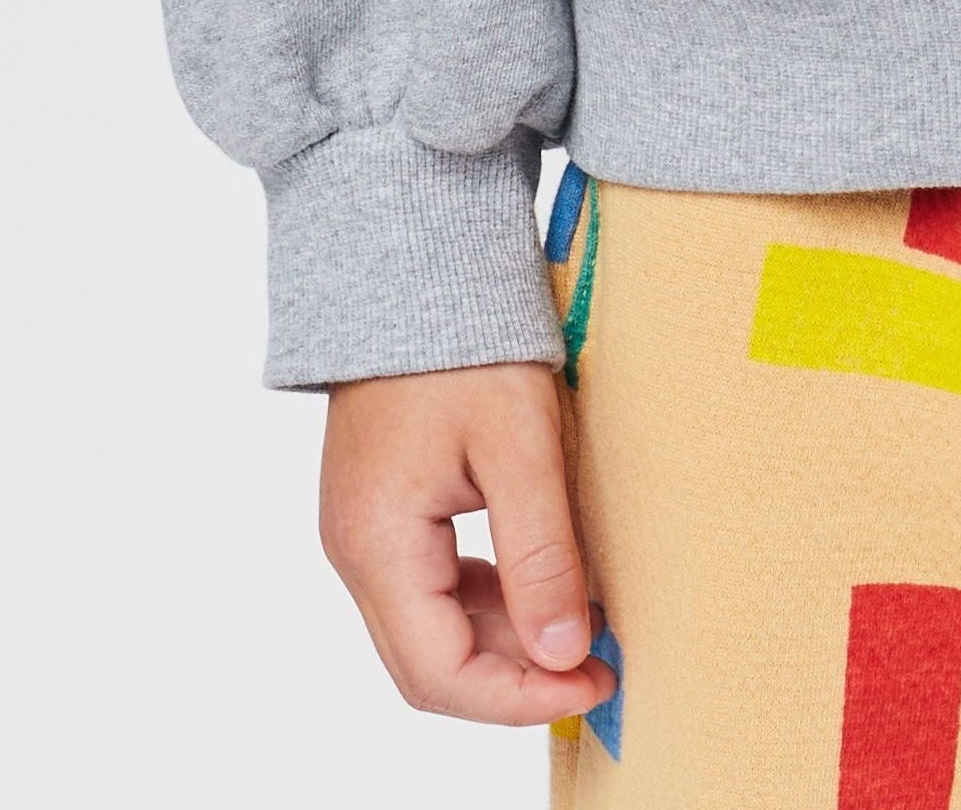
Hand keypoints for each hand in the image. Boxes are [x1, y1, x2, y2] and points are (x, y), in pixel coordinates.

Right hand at [317, 361, 611, 724]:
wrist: (417, 262)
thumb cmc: (466, 342)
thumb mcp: (519, 446)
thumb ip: (538, 556)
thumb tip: (564, 655)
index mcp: (378, 545)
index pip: (439, 674)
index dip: (520, 698)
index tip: (595, 682)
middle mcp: (357, 550)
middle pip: (431, 662)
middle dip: (518, 678)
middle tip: (603, 664)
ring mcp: (366, 529)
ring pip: (432, 627)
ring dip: (507, 640)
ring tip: (587, 624)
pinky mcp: (386, 507)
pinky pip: (432, 584)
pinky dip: (488, 599)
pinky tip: (543, 584)